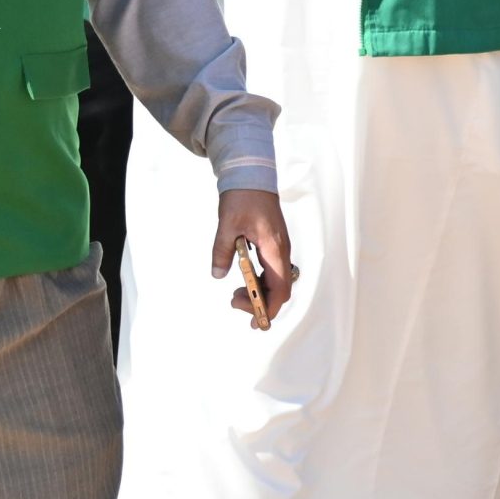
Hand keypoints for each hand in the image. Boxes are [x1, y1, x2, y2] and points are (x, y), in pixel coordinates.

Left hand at [211, 187, 295, 327]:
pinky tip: (244, 281)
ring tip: (236, 295)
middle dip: (262, 304)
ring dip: (260, 293)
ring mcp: (279, 248)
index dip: (270, 307)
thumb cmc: (243, 198)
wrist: (252, 177)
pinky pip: (273, 271)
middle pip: (281, 288)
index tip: (257, 321)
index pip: (280, 287)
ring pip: (278, 281)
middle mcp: (281, 250)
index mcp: (274, 248)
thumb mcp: (227, 225)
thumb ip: (222, 252)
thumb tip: (218, 274)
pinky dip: (261, 282)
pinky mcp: (274, 245)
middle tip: (235, 303)